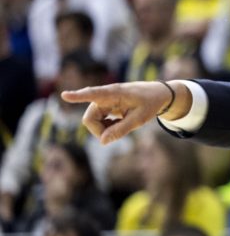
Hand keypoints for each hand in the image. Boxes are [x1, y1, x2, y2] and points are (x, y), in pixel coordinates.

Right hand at [61, 81, 190, 144]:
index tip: (64, 95)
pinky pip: (98, 121)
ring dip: (104, 129)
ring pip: (92, 121)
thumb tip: (102, 142)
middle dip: (99, 131)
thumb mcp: (139, 119)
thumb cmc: (150, 103)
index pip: (94, 94)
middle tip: (116, 136)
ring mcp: (103, 101)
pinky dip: (107, 126)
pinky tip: (120, 123)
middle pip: (89, 119)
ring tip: (123, 125)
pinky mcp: (104, 106)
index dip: (78, 96)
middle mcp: (105, 96)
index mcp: (115, 93)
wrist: (158, 94)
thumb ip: (121, 130)